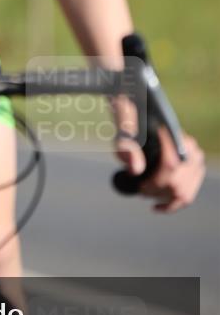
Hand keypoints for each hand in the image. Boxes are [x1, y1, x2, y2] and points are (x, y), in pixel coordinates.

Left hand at [113, 96, 204, 212]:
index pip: (171, 165)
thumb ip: (125, 145)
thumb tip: (135, 169)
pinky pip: (190, 193)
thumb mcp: (120, 127)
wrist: (137, 107)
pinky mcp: (194, 165)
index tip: (139, 186)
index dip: (153, 183)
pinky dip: (174, 204)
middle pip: (179, 184)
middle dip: (156, 192)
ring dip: (163, 199)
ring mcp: (194, 156)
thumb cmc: (127, 115)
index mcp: (173, 132)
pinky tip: (157, 207)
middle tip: (140, 188)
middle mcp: (189, 144)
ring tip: (146, 192)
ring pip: (185, 192)